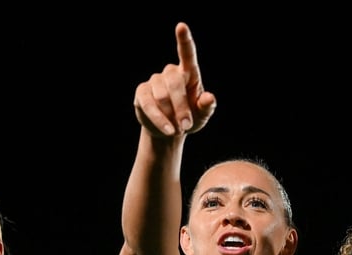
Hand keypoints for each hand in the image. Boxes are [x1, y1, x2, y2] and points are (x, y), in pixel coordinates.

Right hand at [133, 22, 215, 137]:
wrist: (170, 131)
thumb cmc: (190, 119)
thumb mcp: (203, 115)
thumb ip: (207, 106)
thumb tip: (209, 97)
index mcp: (189, 73)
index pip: (187, 53)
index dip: (184, 40)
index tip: (181, 26)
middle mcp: (170, 73)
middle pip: (174, 82)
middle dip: (181, 106)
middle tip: (187, 125)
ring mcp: (155, 82)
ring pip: (161, 95)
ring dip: (170, 115)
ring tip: (177, 129)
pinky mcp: (142, 93)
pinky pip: (147, 103)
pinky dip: (158, 118)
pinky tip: (166, 128)